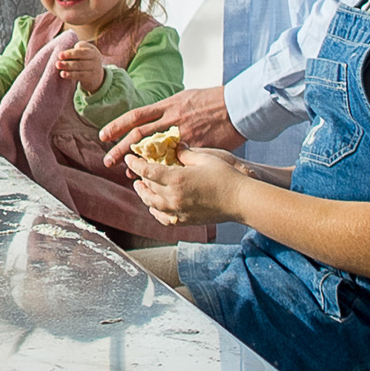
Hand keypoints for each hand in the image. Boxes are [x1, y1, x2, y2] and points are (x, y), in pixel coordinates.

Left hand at [54, 40, 106, 93]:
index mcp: (91, 49)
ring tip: (58, 65)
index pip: (81, 47)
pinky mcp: (92, 77)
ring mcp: (94, 67)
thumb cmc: (84, 61)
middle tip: (59, 57)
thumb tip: (61, 55)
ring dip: (68, 65)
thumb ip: (74, 52)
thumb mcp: (83, 54)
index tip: (60, 54)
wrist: (96, 76)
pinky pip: (80, 75)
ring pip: (80, 65)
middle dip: (69, 55)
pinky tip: (63, 74)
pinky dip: (70, 74)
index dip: (70, 51)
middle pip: (82, 55)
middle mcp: (95, 57)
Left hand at [97, 86, 247, 168]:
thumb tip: (155, 119)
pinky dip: (163, 172)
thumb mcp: (187, 98)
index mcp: (168, 106)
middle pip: (139, 137)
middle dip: (120, 150)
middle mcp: (172, 121)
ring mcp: (184, 137)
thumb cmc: (214, 100)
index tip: (102, 136)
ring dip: (139, 165)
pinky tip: (154, 181)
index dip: (117, 126)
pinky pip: (176, 163)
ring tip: (127, 173)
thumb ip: (169, 110)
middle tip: (107, 161)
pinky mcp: (197, 149)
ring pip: (154, 153)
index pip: (135, 117)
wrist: (239, 107)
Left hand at [125, 147, 246, 226]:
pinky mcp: (184, 221)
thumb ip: (186, 154)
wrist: (240, 200)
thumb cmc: (225, 176)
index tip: (129, 158)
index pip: (146, 171)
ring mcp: (178, 211)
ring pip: (151, 204)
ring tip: (140, 186)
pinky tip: (155, 205)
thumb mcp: (204, 158)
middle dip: (139, 177)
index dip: (135, 163)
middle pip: (147, 187)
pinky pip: (162, 217)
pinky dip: (154, 210)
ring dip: (143, 194)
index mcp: (176, 179)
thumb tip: (175, 149)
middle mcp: (173, 197)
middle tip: (136, 170)